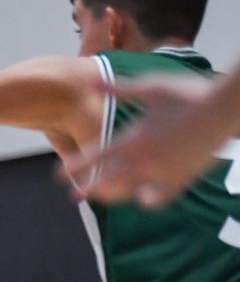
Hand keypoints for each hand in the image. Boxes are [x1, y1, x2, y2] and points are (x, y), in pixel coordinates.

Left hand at [60, 74, 221, 207]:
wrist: (226, 108)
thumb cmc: (189, 92)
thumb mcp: (152, 87)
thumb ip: (119, 88)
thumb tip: (89, 80)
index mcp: (135, 138)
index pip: (96, 157)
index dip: (75, 168)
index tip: (59, 176)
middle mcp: (145, 160)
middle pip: (108, 182)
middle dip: (90, 189)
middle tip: (75, 195)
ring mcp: (163, 172)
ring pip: (130, 193)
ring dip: (113, 196)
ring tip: (103, 197)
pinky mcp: (182, 179)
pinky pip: (160, 198)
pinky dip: (148, 200)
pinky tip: (143, 198)